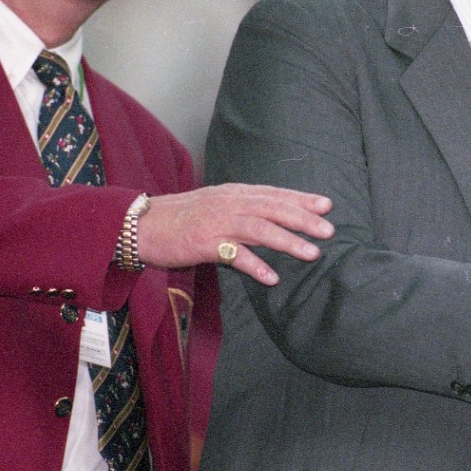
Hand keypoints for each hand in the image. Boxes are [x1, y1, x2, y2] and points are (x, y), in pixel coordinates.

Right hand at [137, 183, 333, 286]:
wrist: (142, 225)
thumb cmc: (182, 217)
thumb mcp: (217, 204)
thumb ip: (245, 209)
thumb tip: (277, 217)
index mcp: (234, 193)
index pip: (274, 194)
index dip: (301, 199)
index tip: (327, 206)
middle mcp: (229, 203)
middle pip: (273, 208)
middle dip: (304, 219)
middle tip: (329, 230)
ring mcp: (217, 222)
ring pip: (260, 228)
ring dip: (288, 241)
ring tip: (312, 254)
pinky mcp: (203, 243)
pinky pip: (234, 255)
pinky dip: (255, 266)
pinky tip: (272, 278)